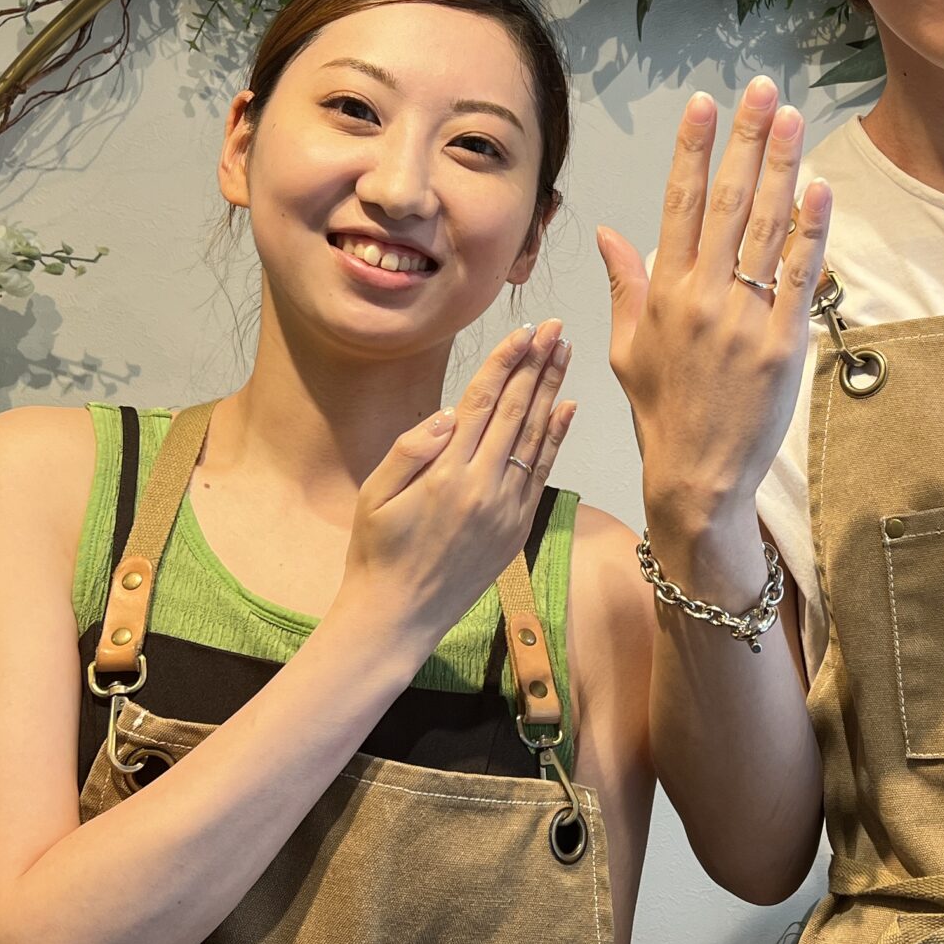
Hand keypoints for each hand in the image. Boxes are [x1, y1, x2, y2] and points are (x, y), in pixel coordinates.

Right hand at [334, 321, 573, 652]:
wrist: (398, 616)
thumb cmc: (377, 552)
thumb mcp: (375, 496)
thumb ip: (409, 450)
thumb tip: (447, 414)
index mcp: (446, 473)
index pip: (483, 403)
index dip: (505, 363)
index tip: (523, 331)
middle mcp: (483, 487)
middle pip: (517, 411)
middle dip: (536, 364)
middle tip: (554, 326)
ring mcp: (506, 509)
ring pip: (536, 436)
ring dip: (552, 390)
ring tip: (564, 353)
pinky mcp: (516, 528)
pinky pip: (542, 472)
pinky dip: (557, 437)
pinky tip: (568, 407)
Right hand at [596, 77, 831, 540]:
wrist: (699, 474)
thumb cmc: (662, 410)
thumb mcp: (627, 347)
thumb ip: (624, 282)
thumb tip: (608, 230)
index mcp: (665, 294)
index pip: (680, 204)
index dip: (694, 149)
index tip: (706, 103)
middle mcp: (704, 297)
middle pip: (729, 202)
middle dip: (746, 140)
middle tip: (763, 90)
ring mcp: (746, 318)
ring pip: (767, 227)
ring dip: (783, 167)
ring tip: (794, 119)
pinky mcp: (785, 342)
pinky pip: (802, 274)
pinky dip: (813, 229)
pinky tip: (819, 187)